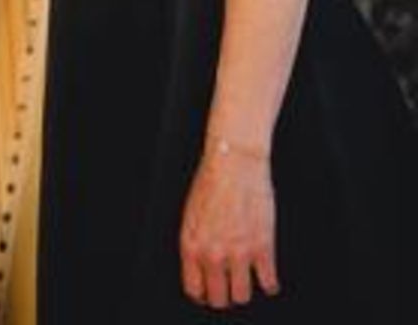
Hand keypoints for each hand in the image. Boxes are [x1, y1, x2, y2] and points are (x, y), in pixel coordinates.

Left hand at [180, 141, 278, 307]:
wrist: (234, 161)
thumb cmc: (211, 180)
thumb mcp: (191, 214)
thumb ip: (196, 243)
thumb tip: (201, 265)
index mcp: (191, 245)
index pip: (194, 289)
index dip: (202, 293)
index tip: (209, 291)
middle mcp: (213, 255)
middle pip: (219, 299)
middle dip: (223, 295)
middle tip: (228, 287)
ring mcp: (239, 254)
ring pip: (242, 296)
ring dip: (244, 290)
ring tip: (246, 280)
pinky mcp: (262, 248)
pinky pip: (268, 284)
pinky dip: (269, 284)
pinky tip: (267, 277)